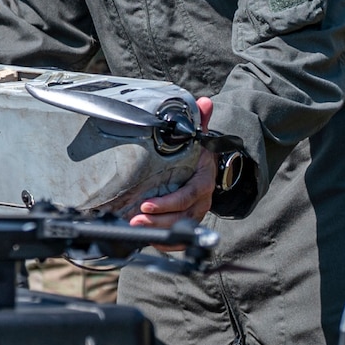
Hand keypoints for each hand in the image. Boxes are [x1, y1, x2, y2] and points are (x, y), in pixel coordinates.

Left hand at [130, 97, 216, 237]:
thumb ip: (199, 121)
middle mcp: (202, 201)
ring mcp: (196, 213)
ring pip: (179, 228)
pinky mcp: (189, 221)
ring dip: (157, 231)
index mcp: (203, 181)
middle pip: (182, 216)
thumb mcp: (200, 137)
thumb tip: (204, 102)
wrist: (210, 168)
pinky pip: (180, 238)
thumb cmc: (199, 153)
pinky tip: (147, 239)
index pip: (186, 196)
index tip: (145, 204)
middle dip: (158, 221)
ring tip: (135, 228)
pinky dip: (165, 242)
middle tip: (134, 220)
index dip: (167, 203)